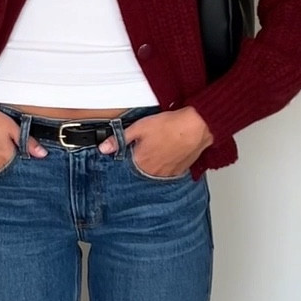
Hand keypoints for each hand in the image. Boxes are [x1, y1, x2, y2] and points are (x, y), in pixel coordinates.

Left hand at [98, 107, 213, 176]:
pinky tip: (170, 150)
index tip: (133, 147)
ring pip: (156, 169)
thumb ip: (120, 139)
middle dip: (143, 157)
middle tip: (150, 144)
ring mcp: (168, 174)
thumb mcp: (139, 128)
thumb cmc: (170, 126)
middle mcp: (154, 173)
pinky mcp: (181, 171)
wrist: (196, 126)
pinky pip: (170, 169)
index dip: (129, 153)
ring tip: (161, 145)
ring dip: (156, 161)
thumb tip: (104, 148)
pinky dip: (168, 162)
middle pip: (142, 168)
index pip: (127, 165)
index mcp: (141, 163)